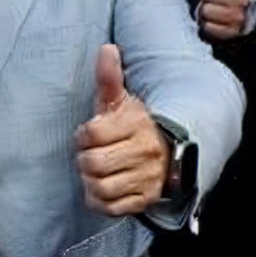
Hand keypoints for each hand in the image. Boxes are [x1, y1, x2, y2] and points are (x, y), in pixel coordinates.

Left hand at [75, 45, 169, 216]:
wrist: (172, 152)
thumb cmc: (138, 125)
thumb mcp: (123, 100)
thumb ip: (110, 77)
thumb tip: (106, 49)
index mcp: (137, 124)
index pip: (91, 134)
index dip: (83, 135)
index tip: (89, 134)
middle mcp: (145, 152)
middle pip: (93, 163)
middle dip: (84, 159)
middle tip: (90, 155)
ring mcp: (146, 177)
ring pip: (100, 187)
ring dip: (90, 181)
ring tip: (95, 172)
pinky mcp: (145, 199)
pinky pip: (111, 207)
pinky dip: (99, 201)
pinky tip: (101, 188)